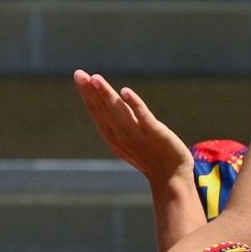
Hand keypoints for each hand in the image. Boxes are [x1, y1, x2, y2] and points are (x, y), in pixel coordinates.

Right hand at [74, 71, 191, 182]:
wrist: (171, 177)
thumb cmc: (149, 156)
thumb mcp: (127, 140)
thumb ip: (116, 123)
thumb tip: (105, 101)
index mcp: (112, 138)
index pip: (97, 112)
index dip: (87, 94)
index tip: (79, 76)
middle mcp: (121, 136)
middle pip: (104, 110)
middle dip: (91, 91)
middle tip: (79, 74)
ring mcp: (138, 135)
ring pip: (119, 111)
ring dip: (107, 95)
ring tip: (96, 79)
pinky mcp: (155, 133)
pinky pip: (143, 117)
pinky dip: (134, 104)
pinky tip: (125, 91)